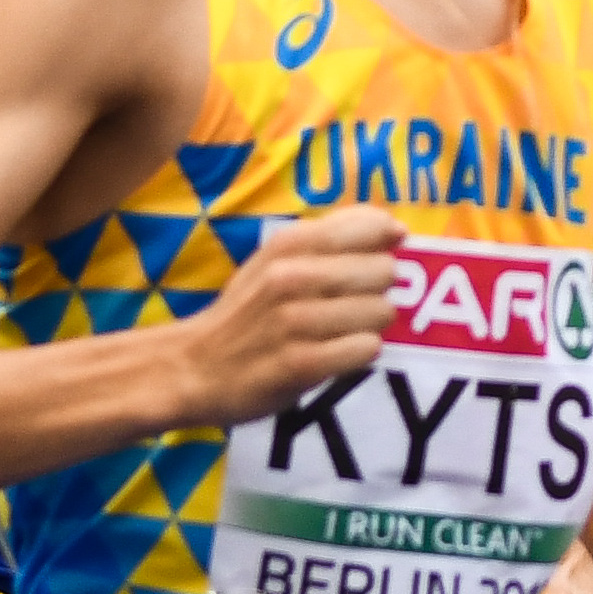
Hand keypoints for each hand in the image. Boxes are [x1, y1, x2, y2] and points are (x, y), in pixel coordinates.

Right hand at [175, 208, 401, 424]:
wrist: (195, 366)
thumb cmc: (247, 309)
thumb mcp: (274, 258)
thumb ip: (331, 237)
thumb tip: (396, 228)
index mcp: (286, 243)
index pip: (368, 227)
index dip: (384, 243)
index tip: (373, 259)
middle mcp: (289, 276)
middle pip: (383, 271)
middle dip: (379, 290)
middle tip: (351, 303)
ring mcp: (294, 321)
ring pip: (380, 312)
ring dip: (371, 325)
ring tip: (341, 331)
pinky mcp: (300, 363)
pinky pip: (366, 349)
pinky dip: (360, 353)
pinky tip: (336, 354)